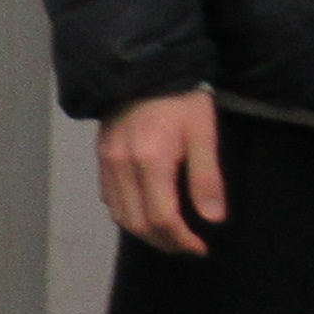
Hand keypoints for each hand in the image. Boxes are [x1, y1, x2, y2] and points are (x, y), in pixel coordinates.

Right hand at [97, 90, 225, 257]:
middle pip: (137, 223)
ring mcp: (107, 161)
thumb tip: (212, 220)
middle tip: (188, 245)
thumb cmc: (181, 99)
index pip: (162, 218)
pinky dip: (127, 214)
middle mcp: (122, 166)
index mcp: (150, 161)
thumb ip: (206, 178)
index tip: (201, 247)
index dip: (182, 240)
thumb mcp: (203, 134)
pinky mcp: (101, 155)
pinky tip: (146, 211)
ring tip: (169, 234)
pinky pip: (109, 197)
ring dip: (144, 232)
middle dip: (164, 242)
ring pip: (119, 214)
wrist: (145, 66)